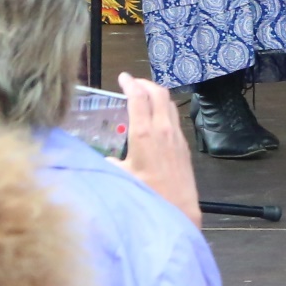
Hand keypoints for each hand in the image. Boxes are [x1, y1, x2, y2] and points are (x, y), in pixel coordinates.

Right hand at [114, 72, 202, 226]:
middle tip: (132, 83)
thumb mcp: (121, 178)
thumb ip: (108, 163)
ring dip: (156, 95)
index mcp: (144, 134)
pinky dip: (164, 108)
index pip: (138, 98)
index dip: (130, 84)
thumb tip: (101, 158)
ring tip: (144, 96)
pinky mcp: (184, 144)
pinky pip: (174, 117)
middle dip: (145, 84)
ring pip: (169, 103)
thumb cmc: (147, 194)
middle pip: (158, 93)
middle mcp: (163, 129)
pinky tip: (156, 117)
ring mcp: (176, 135)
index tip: (123, 77)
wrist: (178, 208)